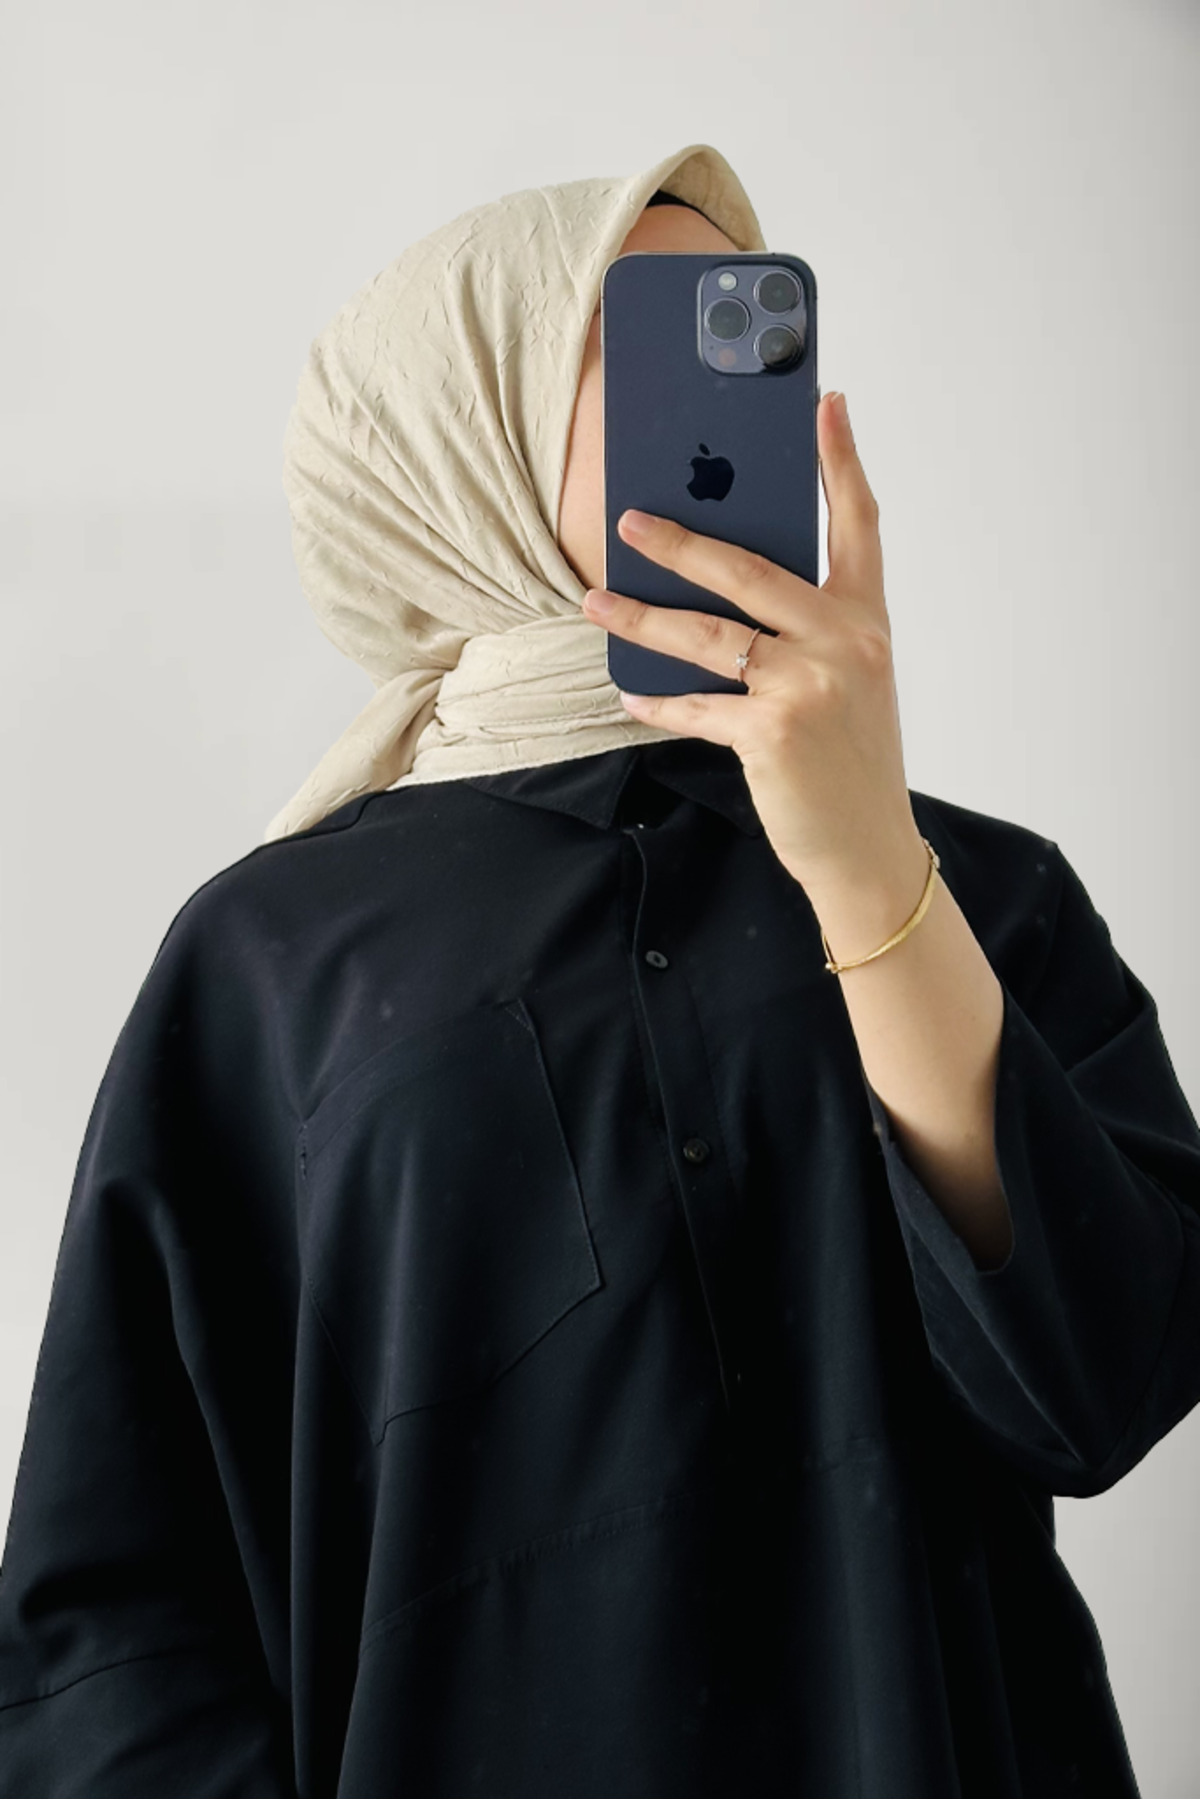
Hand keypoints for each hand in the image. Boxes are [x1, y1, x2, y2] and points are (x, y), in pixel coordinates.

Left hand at [580, 391, 925, 907]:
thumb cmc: (849, 761)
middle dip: (681, 540)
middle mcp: (844, 642)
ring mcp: (810, 685)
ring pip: (708, 634)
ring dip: (642, 616)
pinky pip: (696, 705)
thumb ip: (805, 632)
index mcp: (865, 622)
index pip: (859, 525)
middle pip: (750, 570)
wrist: (869, 849)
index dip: (841, 461)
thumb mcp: (848, 683)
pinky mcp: (773, 731)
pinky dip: (658, 701)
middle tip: (629, 519)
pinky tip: (629, 692)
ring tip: (596, 600)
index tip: (826, 403)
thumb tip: (723, 591)